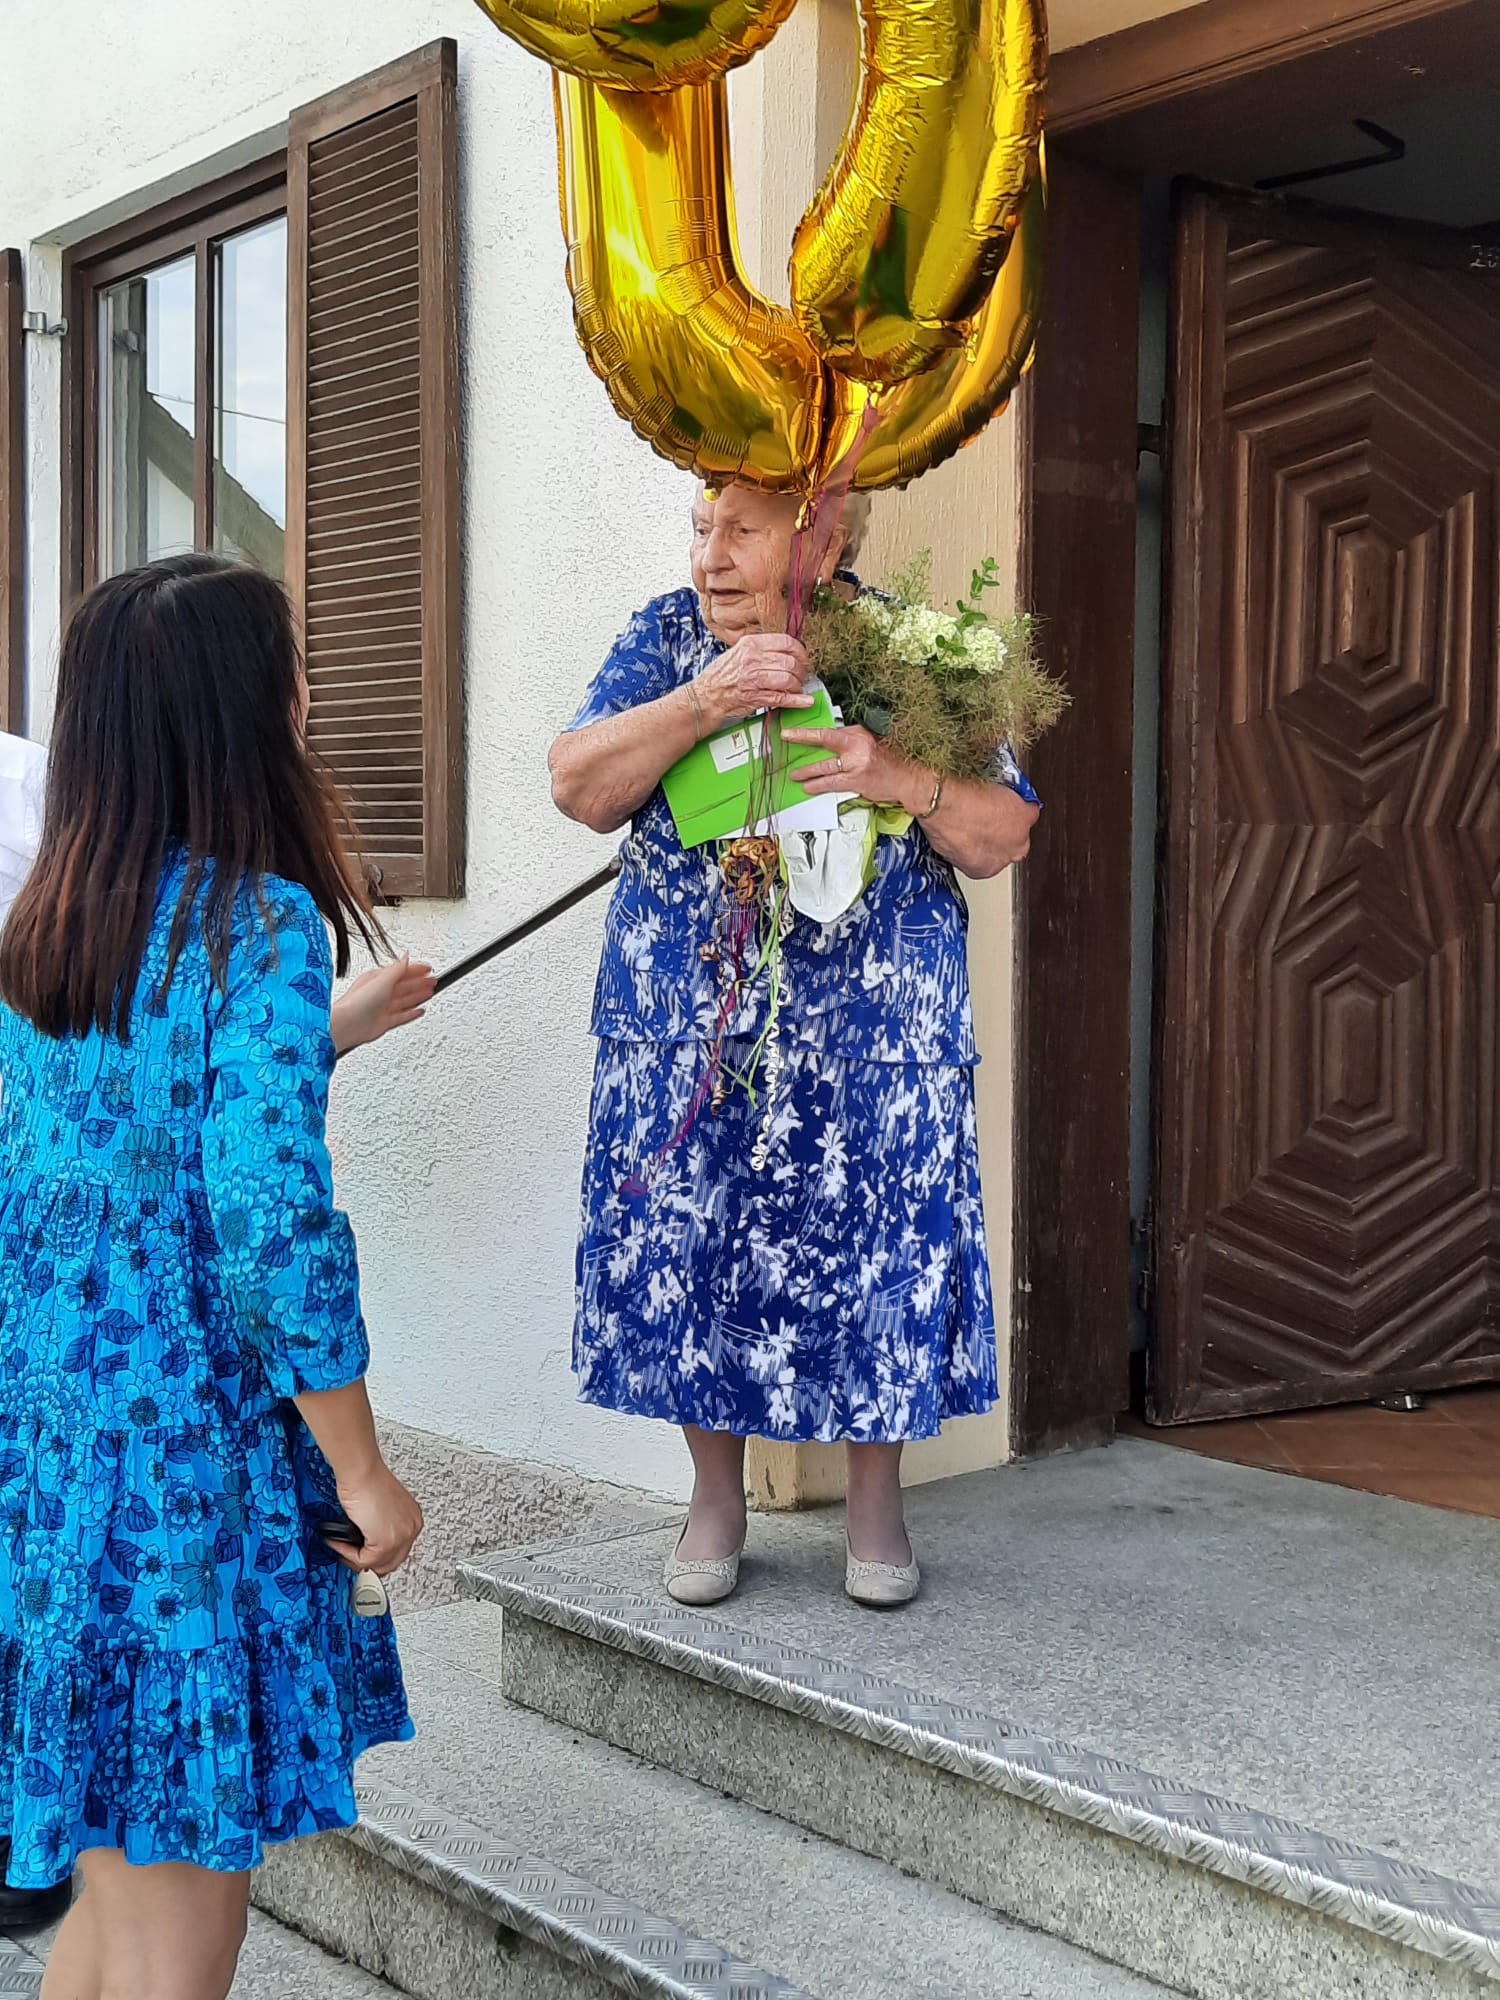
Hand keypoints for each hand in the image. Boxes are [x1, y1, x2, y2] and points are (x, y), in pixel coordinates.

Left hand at [332, 956, 435, 1055]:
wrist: (348, 1025)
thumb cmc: (358, 1002)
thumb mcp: (382, 980)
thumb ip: (397, 969)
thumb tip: (406, 956)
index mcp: (378, 979)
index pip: (401, 971)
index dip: (416, 969)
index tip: (429, 968)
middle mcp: (380, 992)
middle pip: (405, 985)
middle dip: (420, 982)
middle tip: (433, 979)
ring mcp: (383, 1007)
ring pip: (405, 1000)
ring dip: (418, 995)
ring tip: (430, 991)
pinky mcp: (386, 1022)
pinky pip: (403, 1016)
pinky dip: (412, 1013)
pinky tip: (419, 1010)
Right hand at [334, 1463, 424, 1576]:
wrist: (362, 1472)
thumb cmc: (367, 1480)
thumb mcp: (381, 1508)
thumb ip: (380, 1526)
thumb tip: (368, 1540)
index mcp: (413, 1519)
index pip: (399, 1550)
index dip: (378, 1556)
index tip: (361, 1553)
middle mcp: (411, 1528)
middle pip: (392, 1561)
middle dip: (369, 1563)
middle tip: (351, 1558)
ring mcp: (401, 1536)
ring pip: (379, 1564)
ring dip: (357, 1561)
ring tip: (343, 1551)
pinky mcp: (386, 1541)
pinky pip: (365, 1561)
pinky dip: (348, 1555)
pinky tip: (339, 1543)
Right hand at [696, 632, 814, 730]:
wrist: (705, 696)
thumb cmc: (721, 676)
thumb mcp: (739, 652)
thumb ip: (761, 649)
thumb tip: (787, 651)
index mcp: (751, 644)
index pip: (786, 642)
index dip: (800, 651)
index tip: (803, 658)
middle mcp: (752, 659)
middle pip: (790, 661)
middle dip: (801, 671)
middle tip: (802, 676)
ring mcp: (753, 678)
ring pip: (788, 679)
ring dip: (797, 686)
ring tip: (797, 688)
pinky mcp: (755, 697)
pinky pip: (782, 698)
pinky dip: (797, 700)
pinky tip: (805, 700)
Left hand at [780, 724, 926, 812]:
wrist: (909, 779)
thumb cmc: (890, 762)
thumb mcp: (870, 743)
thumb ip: (849, 742)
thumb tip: (825, 743)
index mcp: (859, 733)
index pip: (828, 731)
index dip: (805, 733)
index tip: (789, 733)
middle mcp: (857, 745)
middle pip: (823, 743)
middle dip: (801, 745)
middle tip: (785, 746)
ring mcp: (857, 763)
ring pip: (824, 766)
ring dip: (807, 772)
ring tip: (795, 775)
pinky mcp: (857, 780)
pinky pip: (831, 783)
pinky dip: (818, 786)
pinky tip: (809, 787)